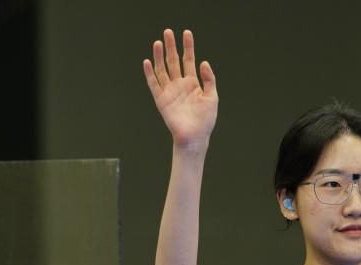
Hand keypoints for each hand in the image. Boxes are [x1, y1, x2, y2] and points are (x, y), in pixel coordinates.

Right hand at [143, 29, 217, 145]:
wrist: (195, 136)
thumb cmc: (205, 120)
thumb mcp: (212, 97)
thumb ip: (208, 79)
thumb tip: (204, 62)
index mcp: (193, 83)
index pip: (189, 60)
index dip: (188, 46)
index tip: (186, 33)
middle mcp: (180, 85)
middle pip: (174, 61)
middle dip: (171, 46)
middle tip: (168, 32)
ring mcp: (170, 91)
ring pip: (162, 70)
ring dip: (159, 56)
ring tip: (158, 43)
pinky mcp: (161, 100)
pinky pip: (154, 84)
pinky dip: (150, 73)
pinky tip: (148, 62)